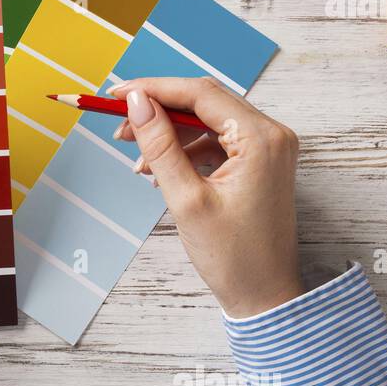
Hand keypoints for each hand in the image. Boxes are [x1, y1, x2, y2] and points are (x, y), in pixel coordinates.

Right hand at [109, 77, 303, 318]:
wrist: (264, 297)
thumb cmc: (233, 257)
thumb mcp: (186, 200)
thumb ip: (160, 146)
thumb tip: (137, 104)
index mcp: (261, 138)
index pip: (199, 93)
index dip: (153, 89)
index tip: (115, 95)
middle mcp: (271, 135)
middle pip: (204, 102)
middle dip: (158, 110)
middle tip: (119, 124)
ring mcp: (268, 148)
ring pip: (206, 121)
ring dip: (169, 133)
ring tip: (136, 156)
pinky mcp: (259, 163)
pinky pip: (215, 141)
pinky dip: (185, 149)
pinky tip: (159, 169)